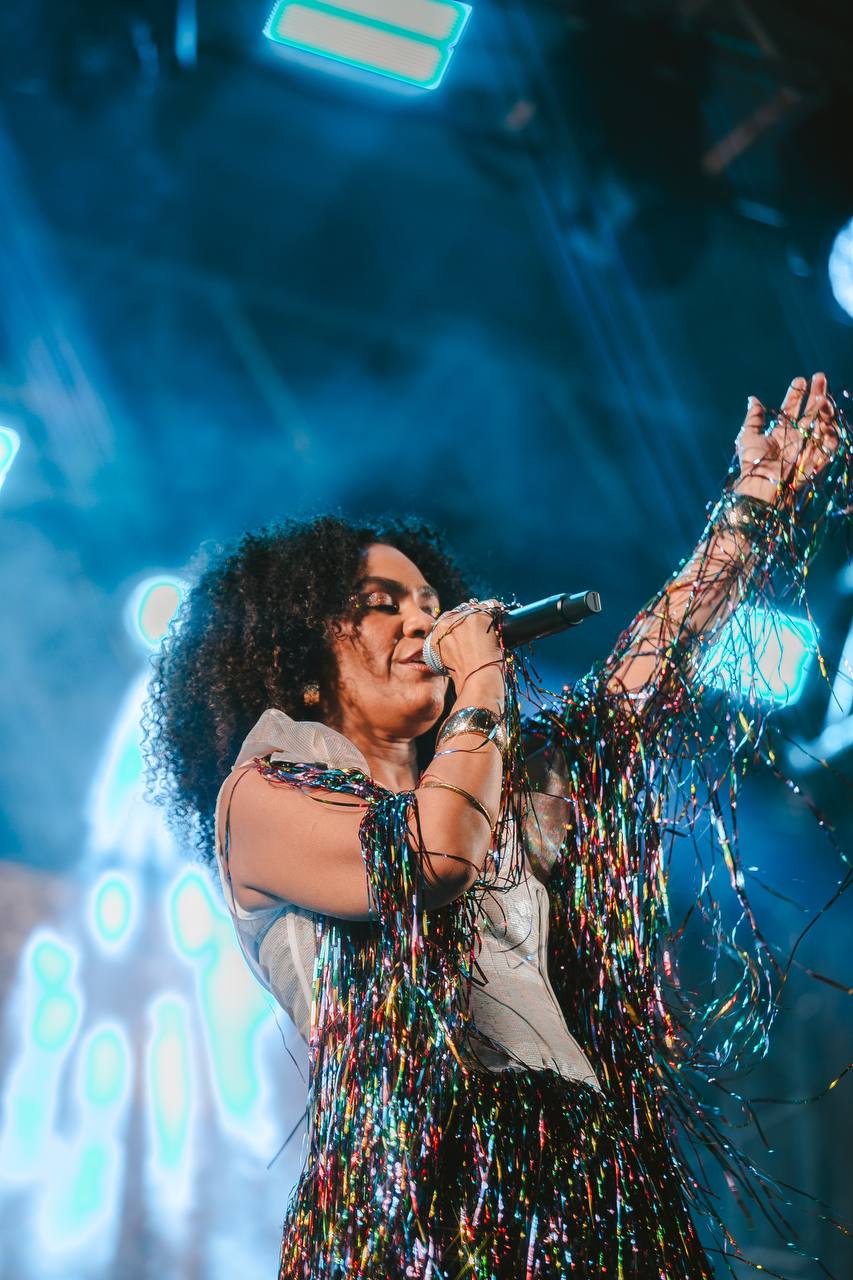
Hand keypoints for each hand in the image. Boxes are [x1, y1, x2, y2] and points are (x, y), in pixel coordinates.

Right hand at [425, 599, 504, 681]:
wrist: (476, 680)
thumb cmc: (464, 676)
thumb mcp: (446, 660)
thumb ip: (449, 645)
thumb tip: (460, 640)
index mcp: (437, 631)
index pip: (450, 619)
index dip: (461, 625)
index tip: (470, 632)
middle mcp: (448, 620)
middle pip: (463, 611)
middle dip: (472, 621)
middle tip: (482, 634)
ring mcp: (465, 616)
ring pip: (478, 608)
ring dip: (485, 618)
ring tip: (491, 632)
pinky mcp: (481, 615)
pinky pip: (492, 605)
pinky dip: (498, 612)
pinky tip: (500, 623)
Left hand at [734, 372, 840, 503]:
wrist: (761, 485)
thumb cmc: (752, 463)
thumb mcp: (748, 437)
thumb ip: (753, 418)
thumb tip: (753, 398)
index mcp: (780, 431)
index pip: (792, 408)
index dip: (797, 393)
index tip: (800, 379)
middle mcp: (796, 437)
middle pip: (811, 411)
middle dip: (816, 393)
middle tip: (820, 377)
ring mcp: (807, 447)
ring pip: (822, 424)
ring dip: (824, 410)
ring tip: (823, 398)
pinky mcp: (816, 460)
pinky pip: (829, 445)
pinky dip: (830, 434)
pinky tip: (826, 423)